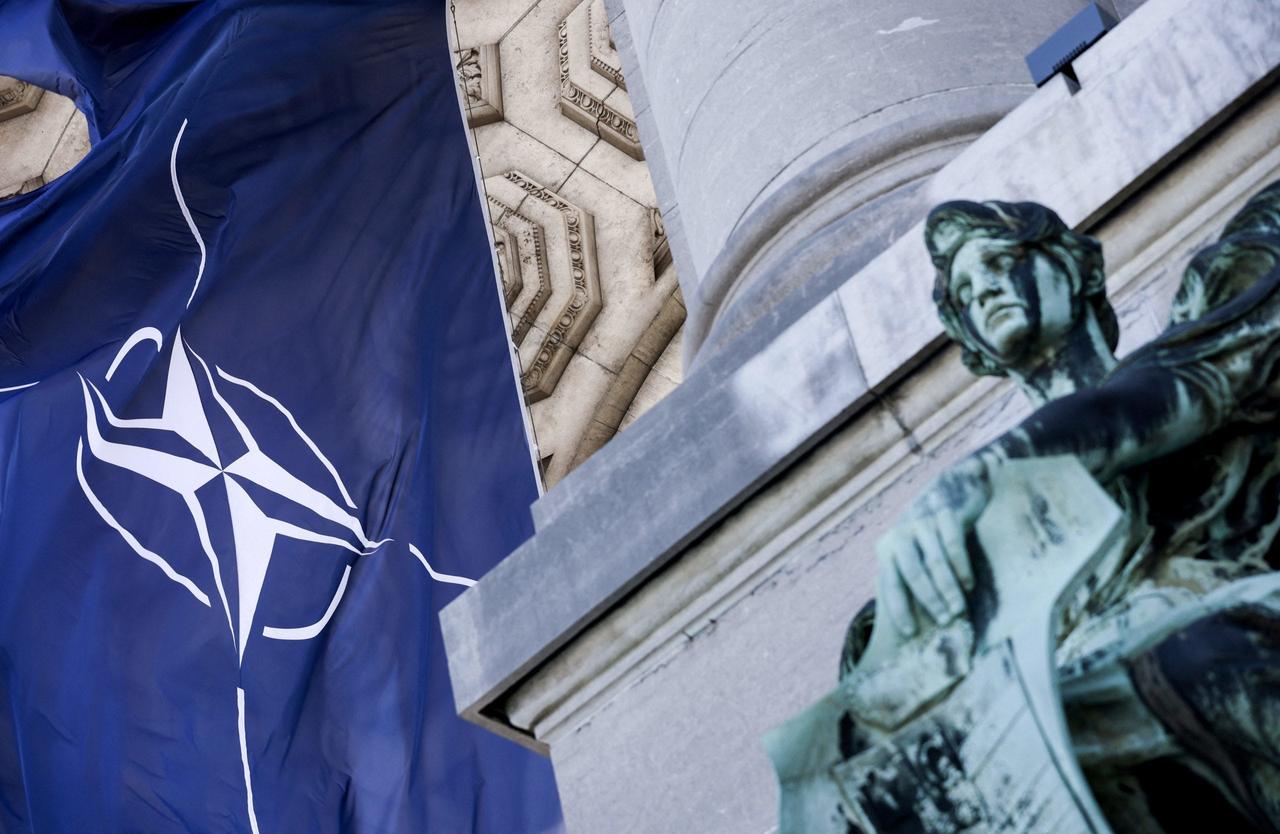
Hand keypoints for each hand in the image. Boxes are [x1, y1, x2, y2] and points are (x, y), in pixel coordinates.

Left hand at [875, 453, 992, 636]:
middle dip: (928, 599)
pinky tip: (968, 585)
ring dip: (947, 588)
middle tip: (944, 620)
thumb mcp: (912, 560)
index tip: (909, 632)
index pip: (890, 583)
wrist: (950, 495)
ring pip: (934, 561)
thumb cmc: (929, 543)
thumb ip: (909, 583)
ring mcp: (921, 521)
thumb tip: (906, 629)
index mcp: (886, 549)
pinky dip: (961, 567)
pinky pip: (953, 544)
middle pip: (912, 573)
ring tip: (958, 609)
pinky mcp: (943, 513)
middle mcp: (900, 534)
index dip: (898, 608)